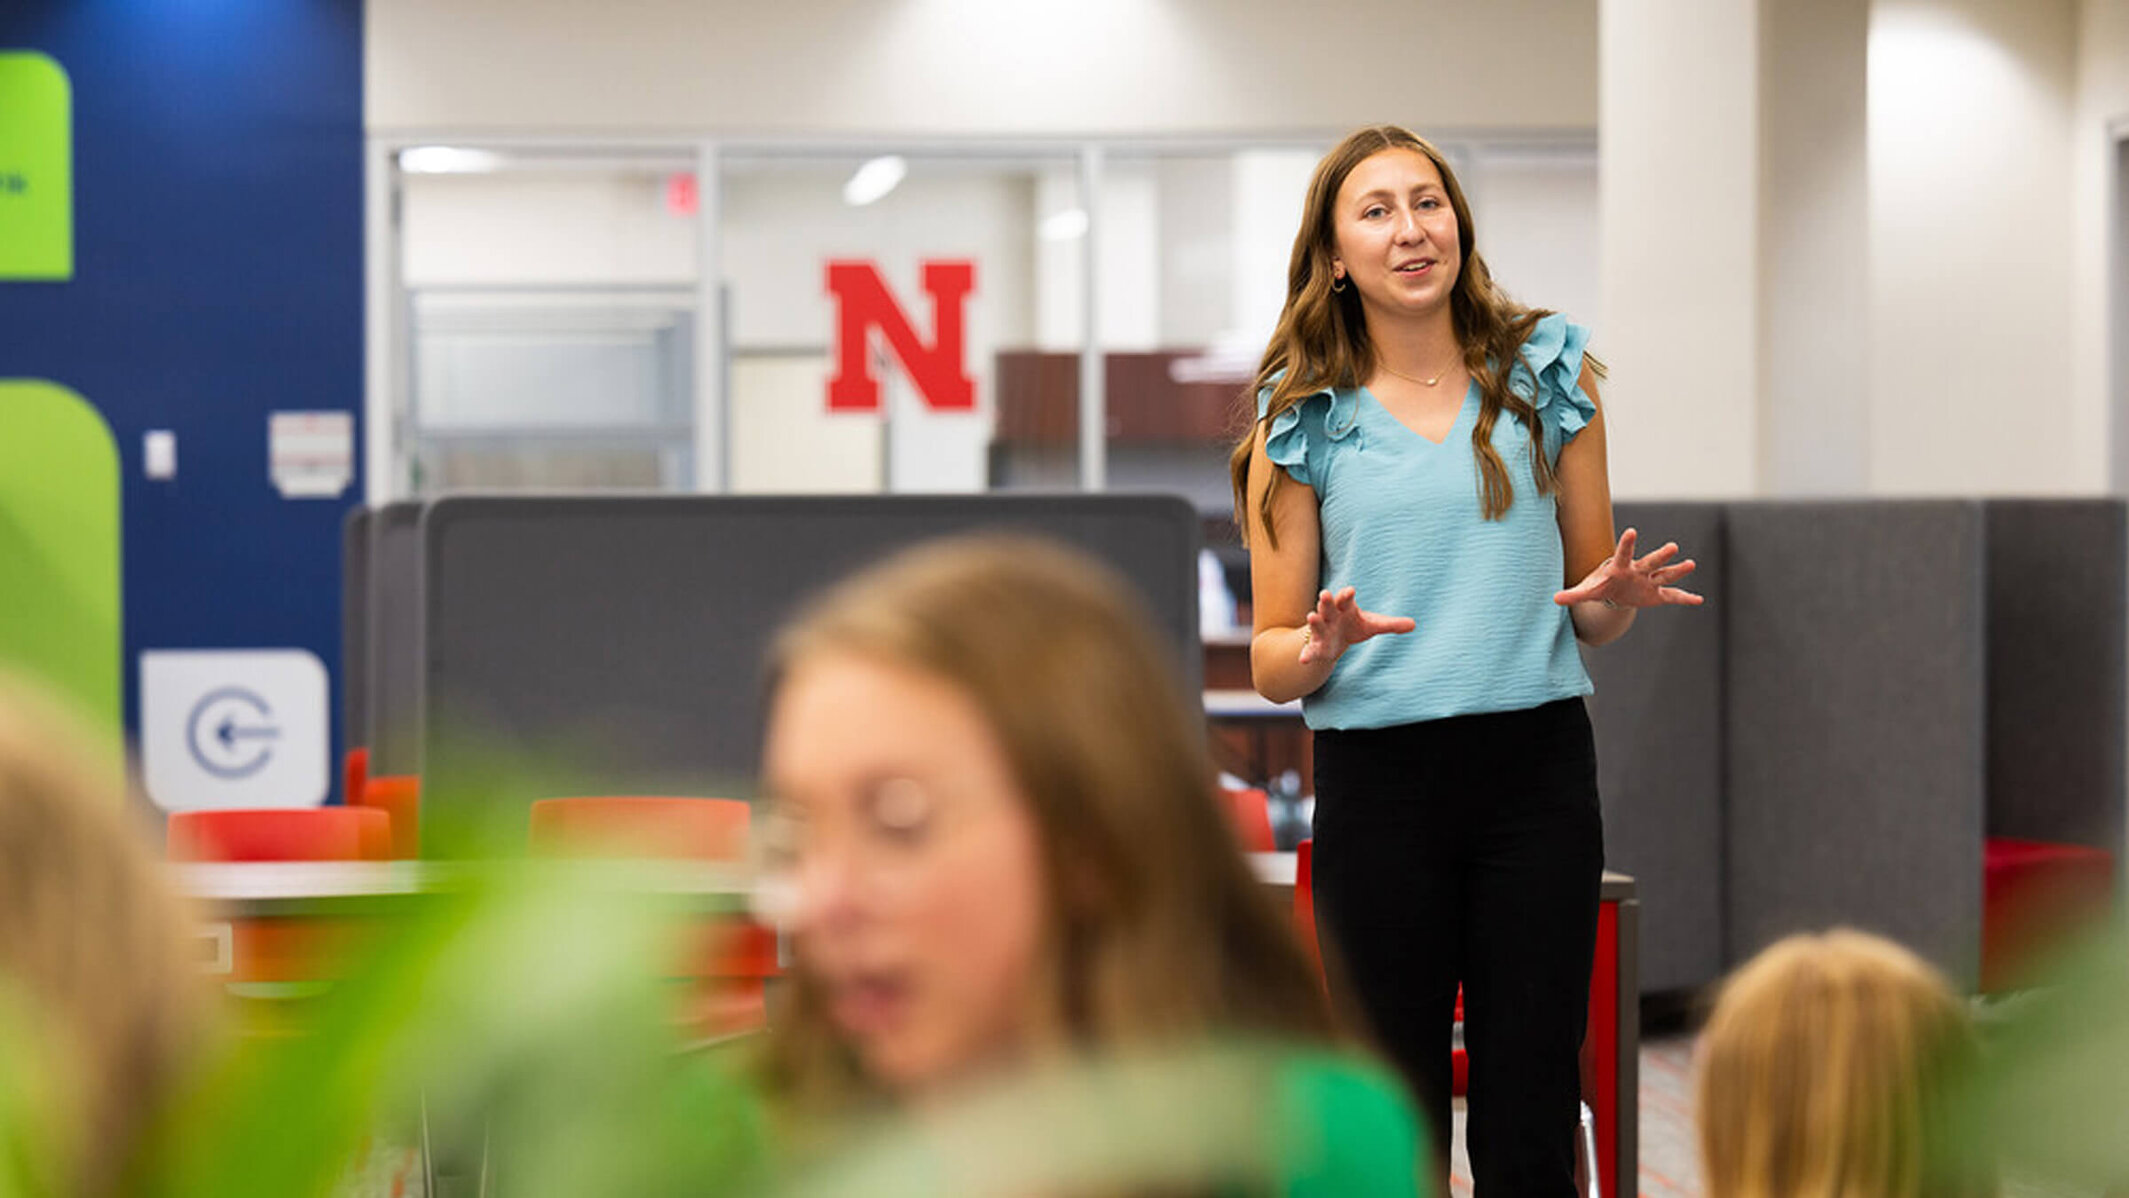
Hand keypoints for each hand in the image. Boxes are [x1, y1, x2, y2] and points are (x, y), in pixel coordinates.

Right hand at [1300, 586, 1415, 663]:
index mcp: (1345, 608)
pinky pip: (1310, 650)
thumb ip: (1391, 624)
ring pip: (1316, 624)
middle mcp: (1331, 616)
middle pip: (1328, 606)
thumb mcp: (1372, 625)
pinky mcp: (1316, 646)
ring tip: (1311, 616)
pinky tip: (1303, 660)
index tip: (1350, 590)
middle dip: (1326, 601)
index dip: (1347, 594)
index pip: (1345, 598)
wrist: (1335, 640)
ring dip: (1313, 620)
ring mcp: (1322, 631)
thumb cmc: (1354, 626)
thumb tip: (1414, 624)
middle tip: (1325, 594)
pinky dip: (1306, 654)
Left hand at [1553, 528, 1703, 608]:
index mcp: (1620, 567)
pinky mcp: (1656, 594)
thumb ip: (1573, 594)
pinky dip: (1685, 598)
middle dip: (1660, 556)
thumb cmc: (1600, 585)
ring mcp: (1649, 581)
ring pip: (1665, 575)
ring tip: (1690, 563)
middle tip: (1673, 547)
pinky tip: (1699, 600)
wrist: (1613, 593)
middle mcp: (1638, 571)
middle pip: (1650, 561)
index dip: (1627, 543)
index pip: (1623, 553)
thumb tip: (1554, 599)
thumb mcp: (1586, 591)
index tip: (1632, 531)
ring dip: (1677, 571)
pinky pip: (1673, 596)